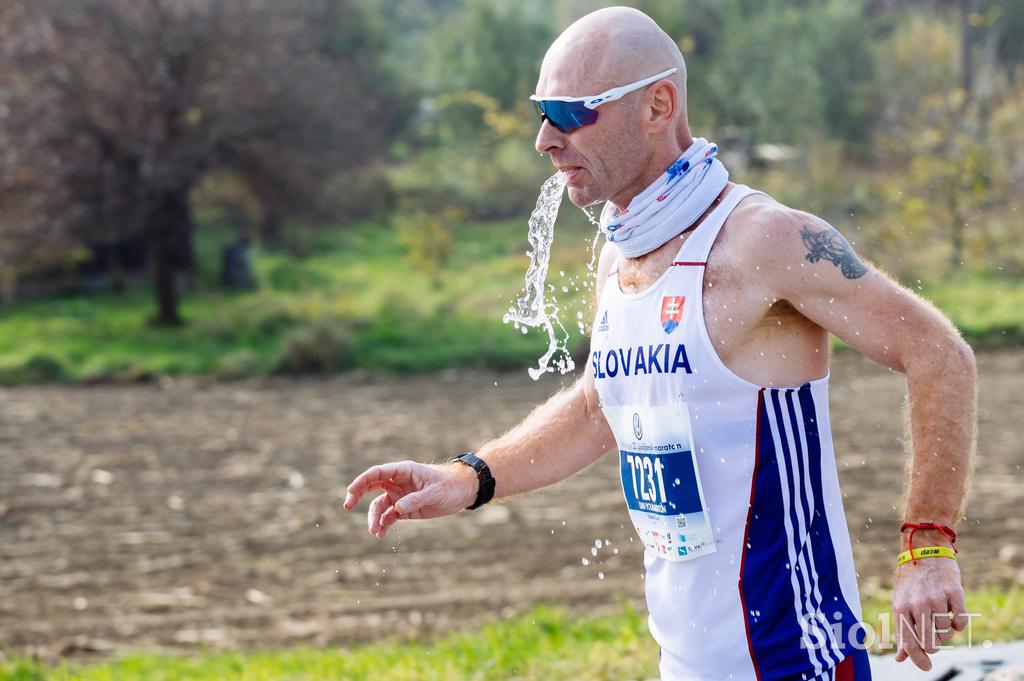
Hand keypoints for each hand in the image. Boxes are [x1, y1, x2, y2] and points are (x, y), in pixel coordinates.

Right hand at [342, 460, 477, 538]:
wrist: (462, 492)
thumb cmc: (450, 486)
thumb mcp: (435, 493)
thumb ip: (416, 499)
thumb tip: (397, 509)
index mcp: (403, 471)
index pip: (377, 473)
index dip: (362, 480)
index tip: (351, 491)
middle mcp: (397, 482)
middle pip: (370, 486)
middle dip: (357, 495)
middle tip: (347, 505)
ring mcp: (399, 495)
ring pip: (378, 505)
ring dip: (373, 518)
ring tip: (375, 531)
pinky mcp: (403, 509)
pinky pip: (388, 516)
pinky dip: (383, 525)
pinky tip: (381, 534)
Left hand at [892, 557, 967, 670]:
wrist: (924, 550)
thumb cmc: (911, 582)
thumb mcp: (900, 603)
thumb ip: (902, 631)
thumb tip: (901, 658)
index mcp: (901, 608)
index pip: (911, 644)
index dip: (919, 660)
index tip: (926, 666)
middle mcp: (918, 604)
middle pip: (931, 643)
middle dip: (934, 645)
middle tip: (934, 635)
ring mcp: (936, 598)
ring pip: (947, 634)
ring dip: (946, 632)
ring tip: (940, 617)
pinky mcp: (954, 592)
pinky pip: (961, 622)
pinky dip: (958, 623)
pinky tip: (952, 613)